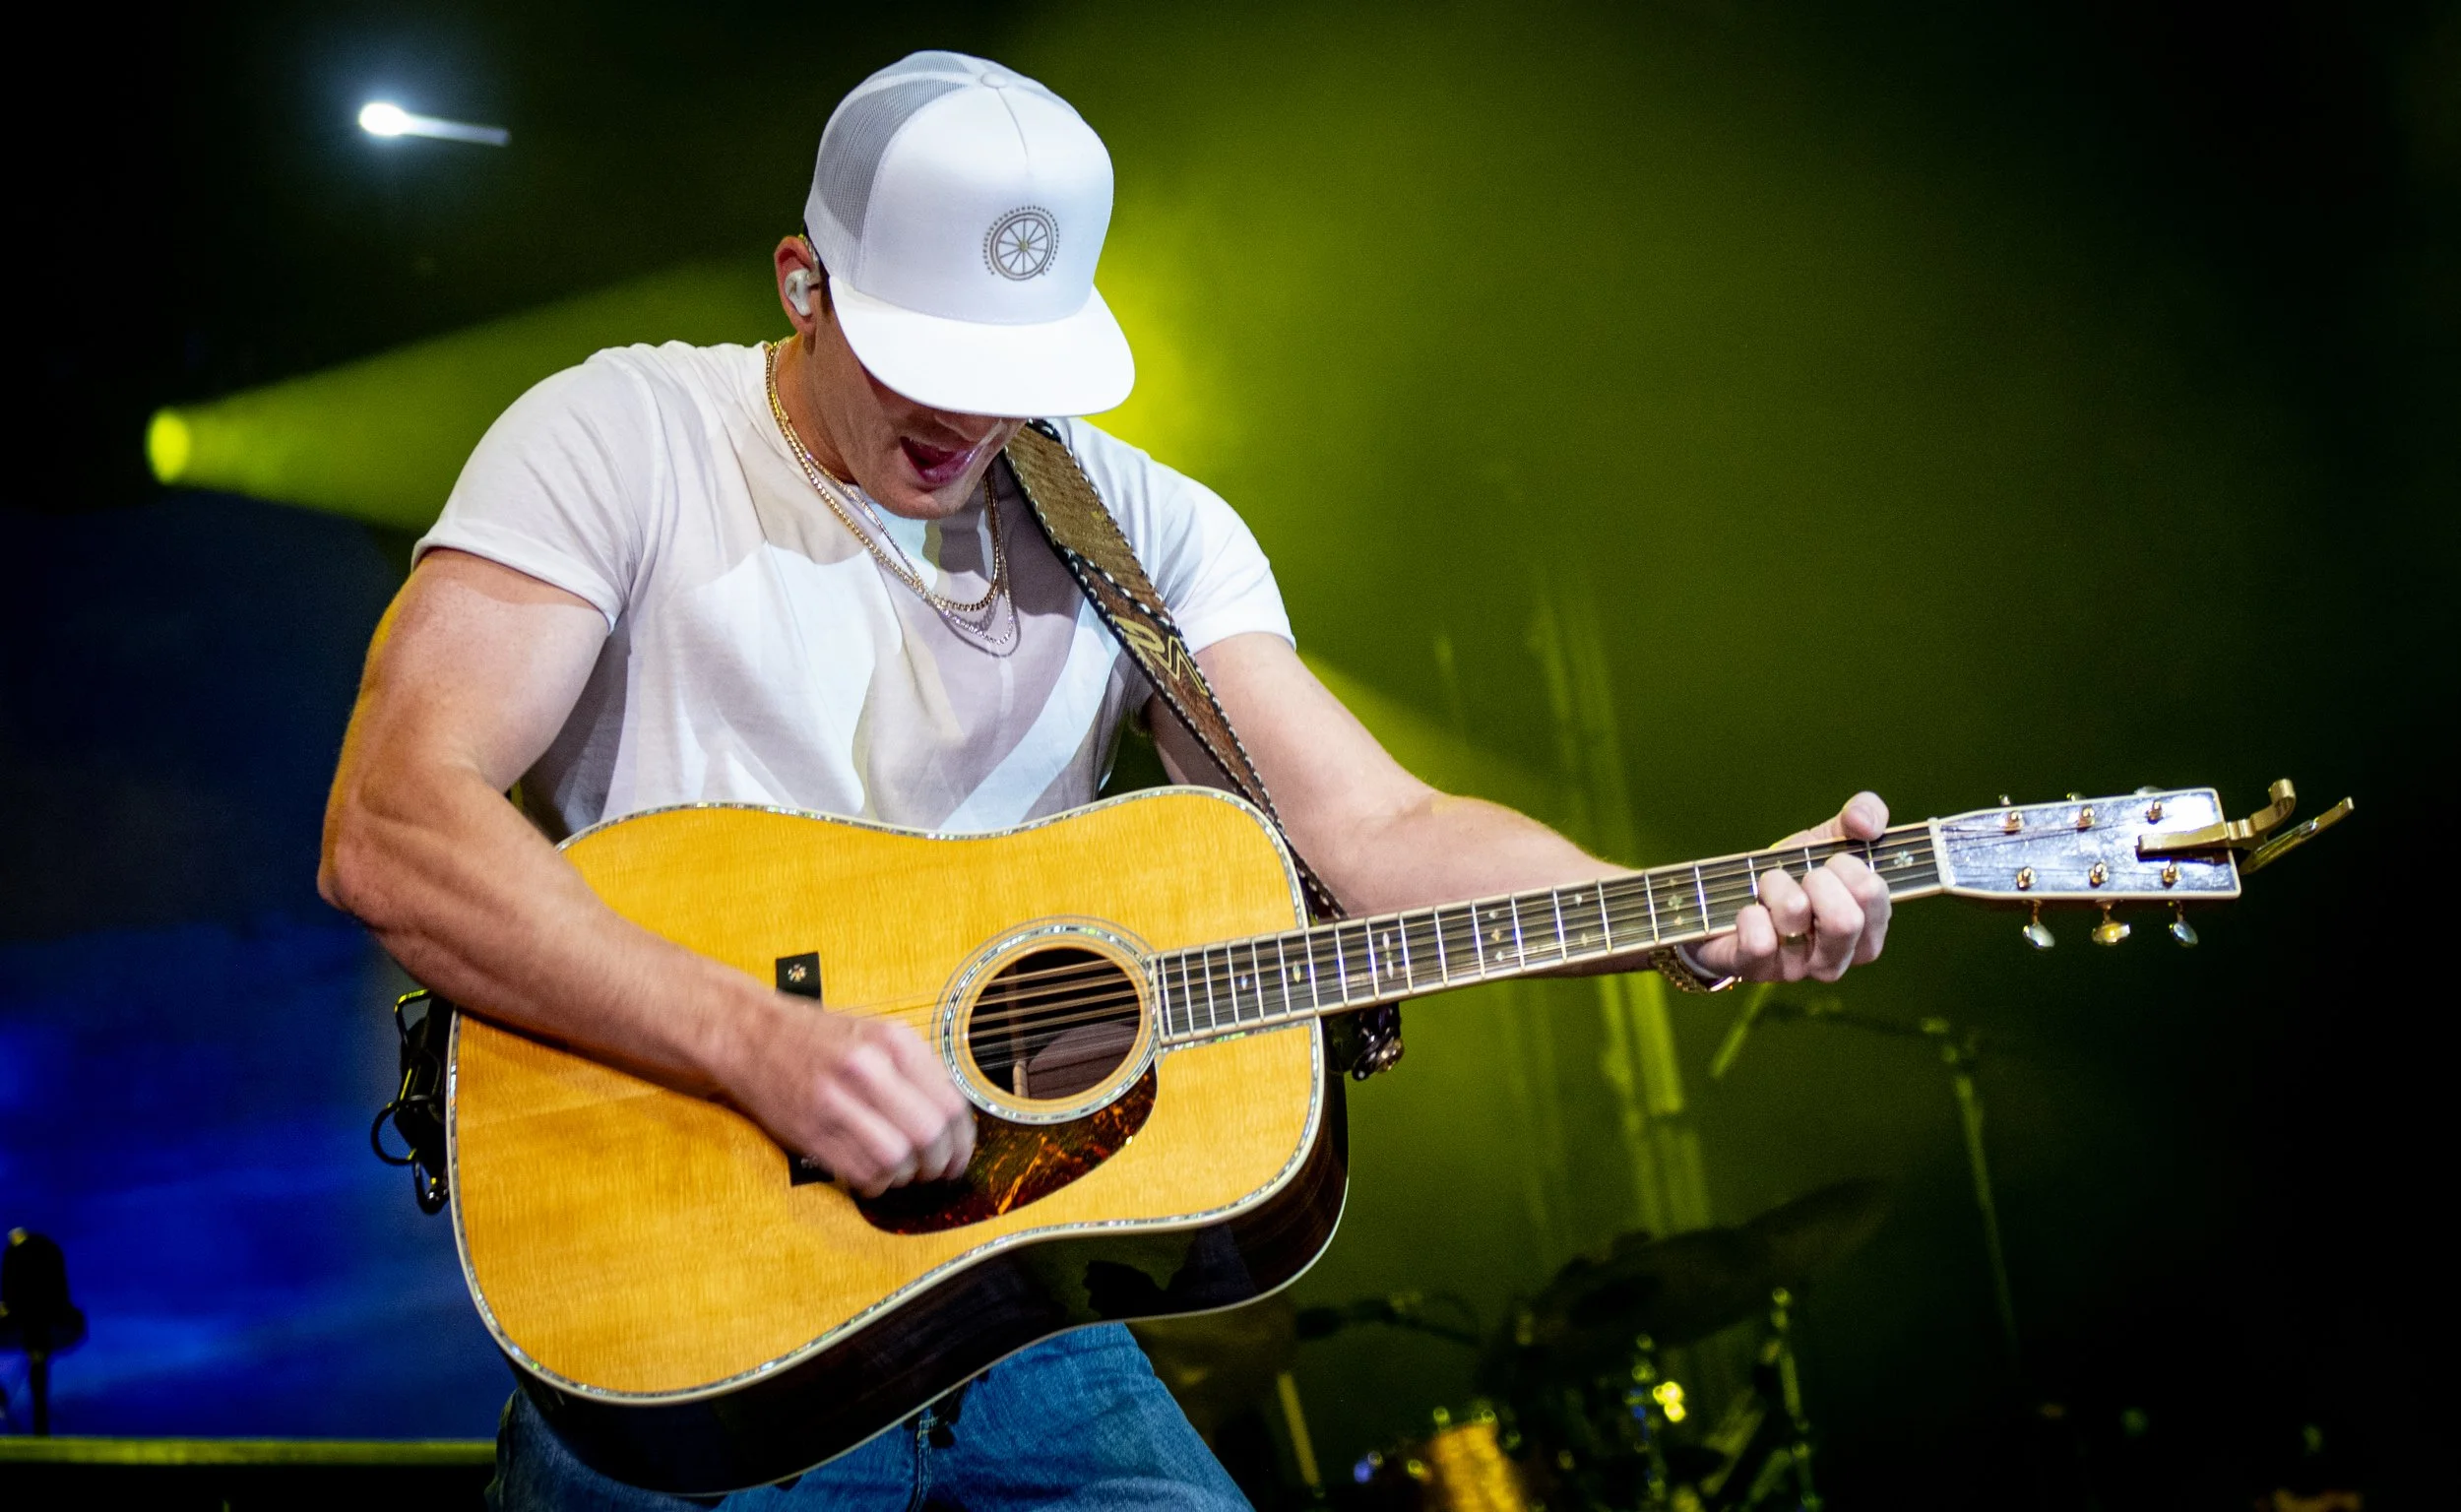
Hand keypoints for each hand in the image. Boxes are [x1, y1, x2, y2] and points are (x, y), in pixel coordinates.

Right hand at [726, 996, 976, 1195]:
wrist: (750, 1034)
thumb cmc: (817, 1037)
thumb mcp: (876, 1034)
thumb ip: (915, 1070)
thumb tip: (953, 1122)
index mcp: (892, 1041)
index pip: (949, 1105)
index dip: (962, 1142)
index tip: (959, 1156)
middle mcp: (867, 1068)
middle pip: (928, 1135)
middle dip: (940, 1163)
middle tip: (936, 1170)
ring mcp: (836, 1102)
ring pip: (897, 1159)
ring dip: (907, 1176)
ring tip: (902, 1170)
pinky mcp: (811, 1132)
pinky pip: (862, 1173)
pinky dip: (877, 1183)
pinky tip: (873, 1172)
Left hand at [1690, 792, 1893, 983]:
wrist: (1726, 901)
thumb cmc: (1789, 874)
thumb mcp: (1827, 840)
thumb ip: (1861, 817)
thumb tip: (1866, 823)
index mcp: (1866, 931)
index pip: (1874, 894)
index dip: (1848, 865)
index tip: (1831, 862)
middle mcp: (1837, 959)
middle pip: (1845, 919)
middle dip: (1817, 879)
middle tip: (1802, 878)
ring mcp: (1798, 970)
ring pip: (1795, 915)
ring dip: (1775, 885)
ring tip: (1767, 889)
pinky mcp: (1756, 971)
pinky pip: (1758, 940)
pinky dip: (1749, 912)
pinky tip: (1748, 912)